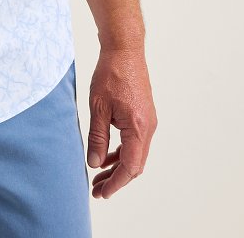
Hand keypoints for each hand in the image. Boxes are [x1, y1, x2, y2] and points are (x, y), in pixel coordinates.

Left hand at [86, 46, 156, 198]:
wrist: (125, 50)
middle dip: (116, 179)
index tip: (101, 193)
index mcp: (138, 128)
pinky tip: (107, 155)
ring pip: (136, 154)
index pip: (130, 167)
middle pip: (135, 165)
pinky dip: (122, 152)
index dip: (116, 183)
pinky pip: (135, 142)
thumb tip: (95, 163)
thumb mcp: (98, 107)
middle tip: (97, 189)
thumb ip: (97, 137)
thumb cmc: (110, 74)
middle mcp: (148, 128)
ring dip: (119, 166)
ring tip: (99, 176)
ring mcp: (148, 122)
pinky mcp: (144, 115)